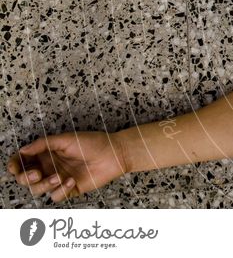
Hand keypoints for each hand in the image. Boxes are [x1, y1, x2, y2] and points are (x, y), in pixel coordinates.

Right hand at [6, 131, 127, 203]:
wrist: (114, 154)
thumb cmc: (92, 142)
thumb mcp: (66, 139)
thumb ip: (43, 144)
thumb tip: (23, 150)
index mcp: (46, 153)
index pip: (23, 161)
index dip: (15, 165)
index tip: (15, 167)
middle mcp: (49, 167)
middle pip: (25, 178)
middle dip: (26, 178)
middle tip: (37, 173)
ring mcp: (58, 179)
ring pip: (38, 189)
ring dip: (44, 184)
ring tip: (59, 176)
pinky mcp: (69, 189)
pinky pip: (55, 196)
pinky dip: (61, 190)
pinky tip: (72, 180)